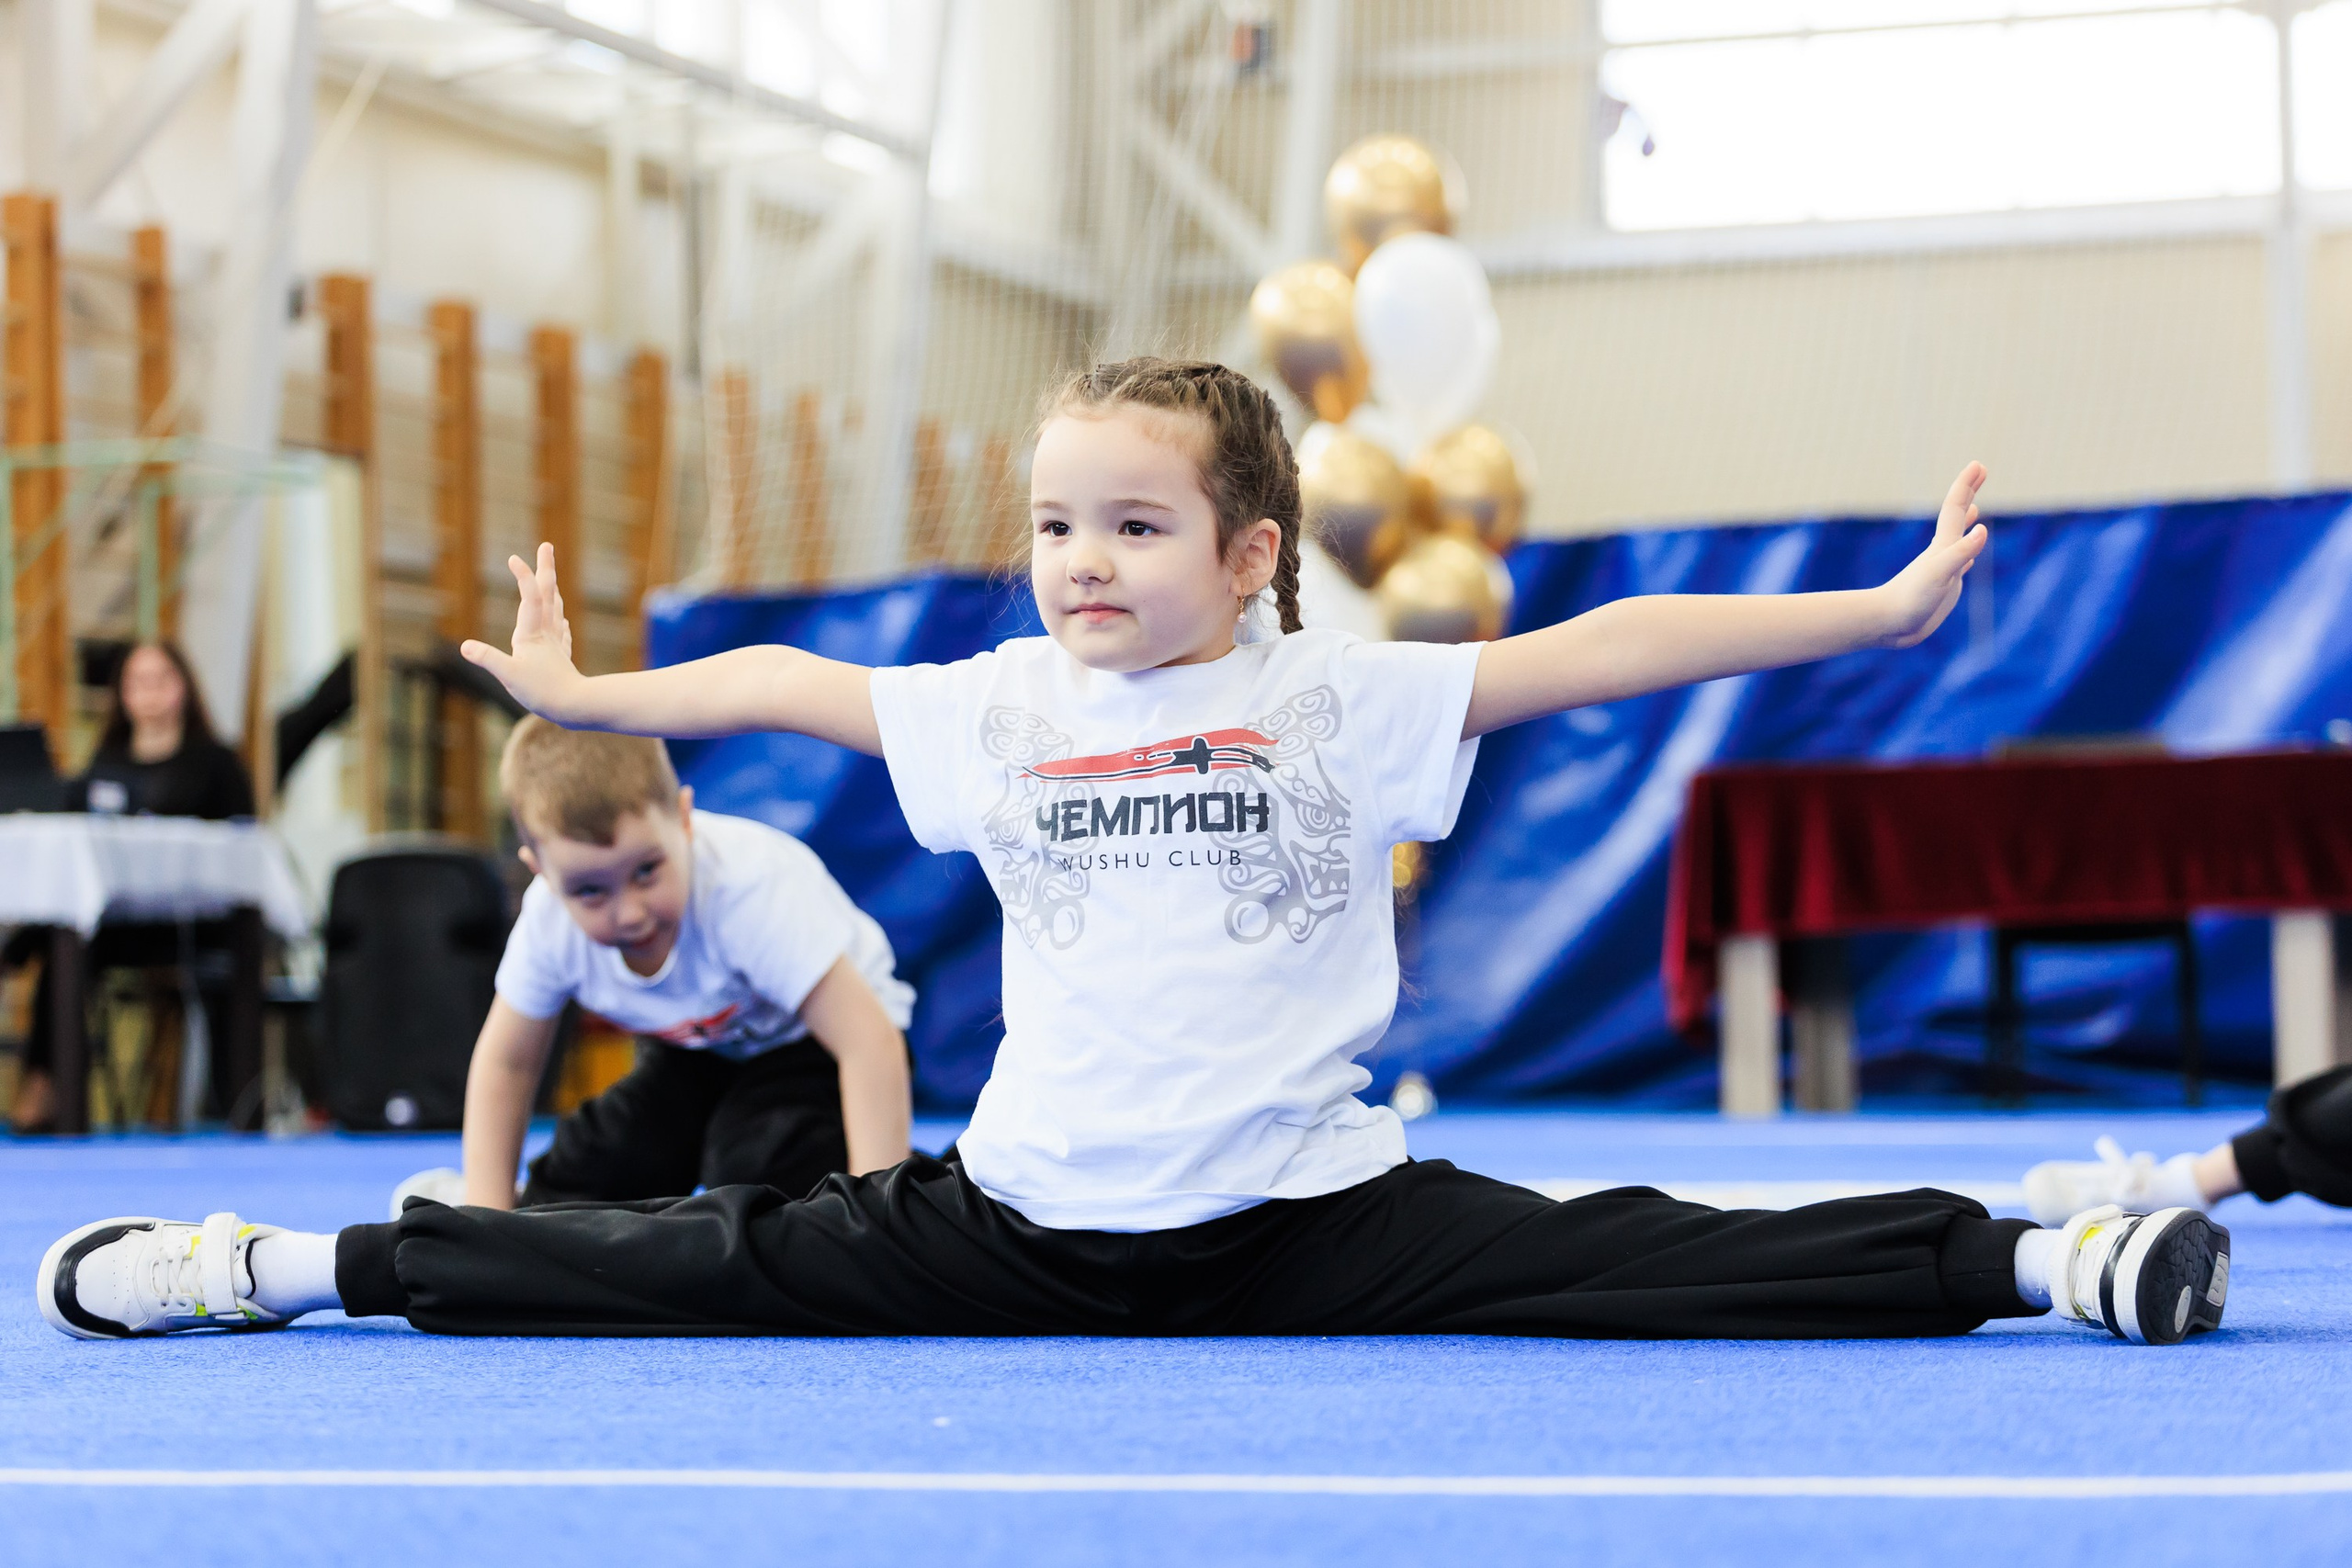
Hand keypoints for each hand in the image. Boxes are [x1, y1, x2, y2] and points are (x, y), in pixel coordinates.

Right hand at [461, 543, 586, 719]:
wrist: (577, 708)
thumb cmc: (543, 692)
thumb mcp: (509, 676)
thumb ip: (488, 659)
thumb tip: (465, 646)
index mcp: (531, 635)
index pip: (529, 597)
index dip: (523, 576)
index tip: (514, 557)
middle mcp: (546, 634)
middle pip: (548, 594)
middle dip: (546, 569)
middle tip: (547, 546)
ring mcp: (555, 645)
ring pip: (555, 610)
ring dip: (552, 591)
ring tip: (551, 579)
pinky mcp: (561, 659)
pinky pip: (561, 633)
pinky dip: (559, 622)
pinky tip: (560, 621)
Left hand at [1877, 462, 1988, 648]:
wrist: (1889, 624)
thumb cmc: (1910, 599)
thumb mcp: (1939, 574)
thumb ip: (1960, 552)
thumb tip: (1983, 529)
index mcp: (1943, 546)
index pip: (1956, 507)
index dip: (1966, 485)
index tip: (1978, 464)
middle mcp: (1943, 552)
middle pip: (1958, 515)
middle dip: (1970, 492)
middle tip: (1981, 471)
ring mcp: (1943, 568)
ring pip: (1958, 539)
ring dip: (1967, 522)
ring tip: (1975, 510)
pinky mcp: (1943, 586)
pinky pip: (1958, 565)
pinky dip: (1966, 555)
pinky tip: (1967, 558)